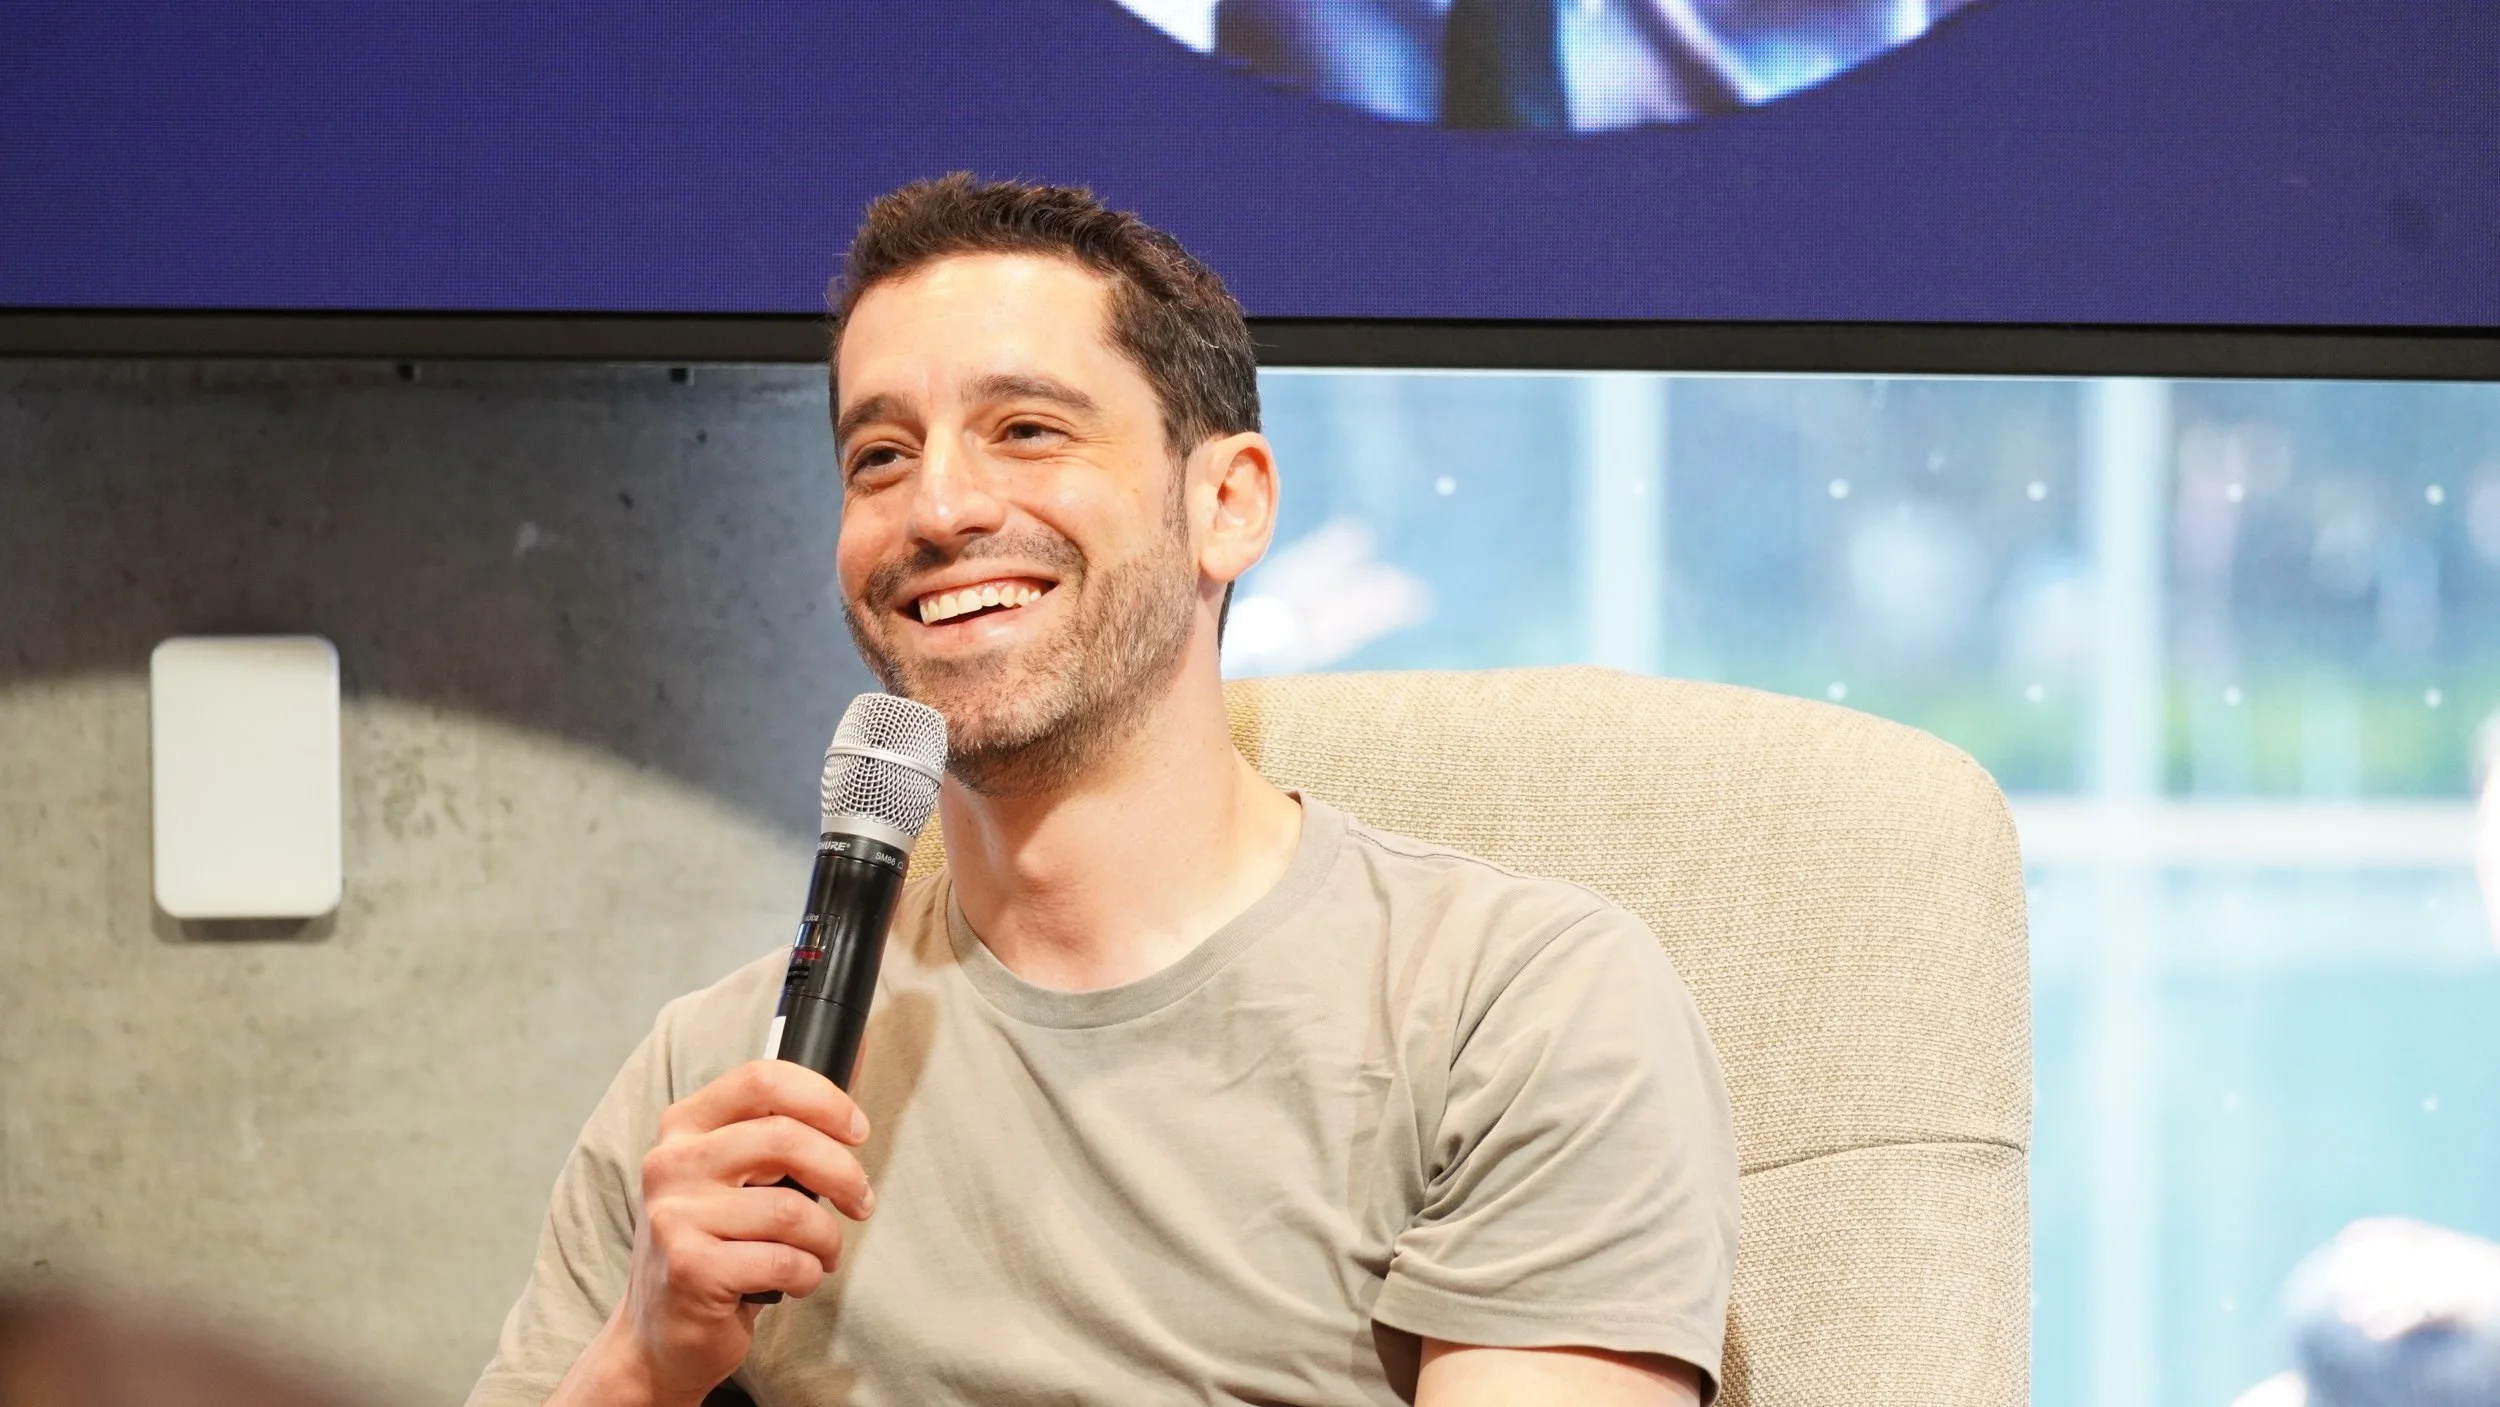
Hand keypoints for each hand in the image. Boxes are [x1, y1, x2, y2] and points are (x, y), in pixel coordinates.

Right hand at [552, 1060, 874, 1406]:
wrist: (659, 1334)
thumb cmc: (716, 1243)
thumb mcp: (737, 1174)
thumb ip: (785, 1122)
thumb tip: (854, 1055)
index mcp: (684, 1126)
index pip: (763, 1080)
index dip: (825, 1099)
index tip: (857, 1130)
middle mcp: (671, 1163)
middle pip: (785, 1138)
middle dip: (843, 1173)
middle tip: (859, 1201)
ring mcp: (675, 1217)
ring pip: (792, 1209)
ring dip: (827, 1238)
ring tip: (821, 1253)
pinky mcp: (691, 1269)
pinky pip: (784, 1260)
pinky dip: (808, 1273)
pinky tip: (795, 1279)